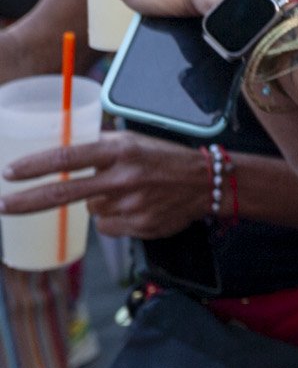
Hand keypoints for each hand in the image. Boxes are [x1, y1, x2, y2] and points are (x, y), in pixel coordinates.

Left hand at [2, 131, 210, 239]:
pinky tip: (138, 207)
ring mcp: (130, 205)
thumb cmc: (168, 158)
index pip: (69, 158)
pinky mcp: (138, 226)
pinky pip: (109, 226)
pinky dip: (117, 218)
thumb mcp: (135, 141)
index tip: (10, 173)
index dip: (36, 165)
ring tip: (130, 193)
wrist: (207, 183)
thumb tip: (64, 155)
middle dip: (27, 201)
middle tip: (3, 205)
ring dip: (101, 202)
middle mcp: (123, 178)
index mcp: (121, 151)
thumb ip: (101, 148)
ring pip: (92, 209)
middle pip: (64, 193)